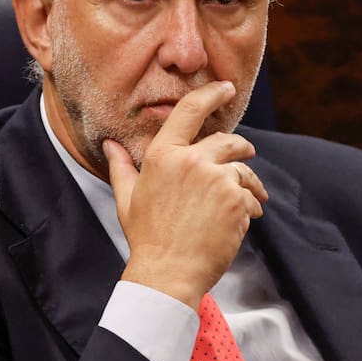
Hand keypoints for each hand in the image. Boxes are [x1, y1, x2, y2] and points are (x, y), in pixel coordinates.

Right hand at [105, 81, 268, 310]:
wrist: (168, 273)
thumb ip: (122, 167)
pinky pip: (250, 195)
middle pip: (228, 142)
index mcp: (163, 155)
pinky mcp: (237, 200)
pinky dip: (251, 206)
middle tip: (247, 153)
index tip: (225, 87)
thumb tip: (110, 145)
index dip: (211, 93)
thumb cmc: (147, 237)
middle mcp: (192, 161)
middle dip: (241, 148)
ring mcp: (217, 180)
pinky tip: (245, 219)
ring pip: (242, 171)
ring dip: (249, 183)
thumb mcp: (128, 199)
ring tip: (251, 199)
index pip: (189, 111)